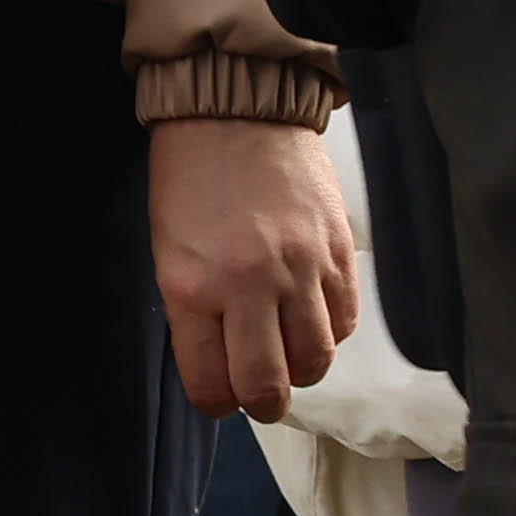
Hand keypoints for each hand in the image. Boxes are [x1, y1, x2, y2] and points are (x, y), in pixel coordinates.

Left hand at [148, 115, 356, 419]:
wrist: (236, 111)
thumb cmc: (189, 180)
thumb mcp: (169, 252)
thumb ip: (193, 313)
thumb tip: (222, 365)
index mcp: (193, 288)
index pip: (212, 385)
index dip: (217, 402)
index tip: (221, 395)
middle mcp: (250, 285)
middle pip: (270, 385)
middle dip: (263, 403)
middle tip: (260, 394)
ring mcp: (301, 269)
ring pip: (316, 360)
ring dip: (301, 368)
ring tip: (287, 350)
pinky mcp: (339, 251)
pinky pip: (346, 321)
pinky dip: (330, 330)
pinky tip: (311, 315)